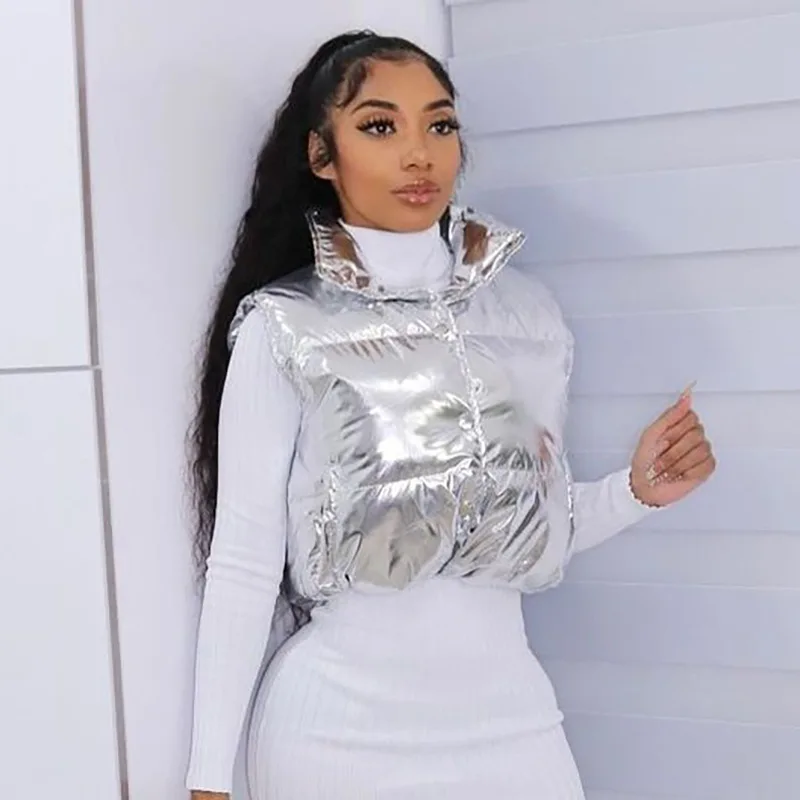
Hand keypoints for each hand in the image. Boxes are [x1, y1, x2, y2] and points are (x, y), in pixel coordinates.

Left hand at [629, 386, 715, 507]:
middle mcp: (693, 436)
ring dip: (678, 462)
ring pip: (701, 449)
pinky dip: (688, 471)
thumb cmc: (644, 461)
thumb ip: (669, 416)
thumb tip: (686, 397)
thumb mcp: (650, 434)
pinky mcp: (706, 468)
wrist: (643, 486)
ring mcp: (701, 452)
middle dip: (674, 448)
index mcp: (678, 426)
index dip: (674, 429)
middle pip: (696, 433)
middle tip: (661, 457)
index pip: (690, 416)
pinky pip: (706, 464)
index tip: (662, 439)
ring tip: (667, 469)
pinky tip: (679, 475)